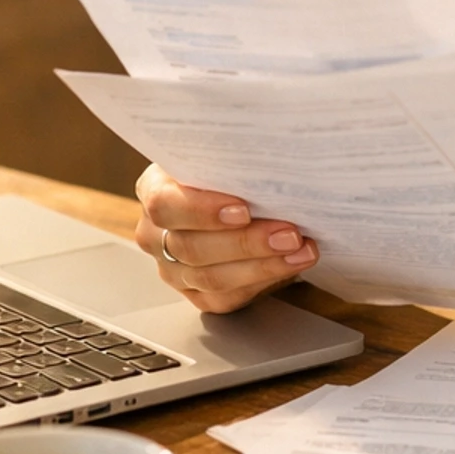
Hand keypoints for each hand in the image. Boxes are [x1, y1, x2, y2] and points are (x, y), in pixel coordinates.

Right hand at [134, 164, 317, 314]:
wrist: (238, 194)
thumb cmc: (231, 171)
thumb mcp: (224, 156)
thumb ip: (233, 160)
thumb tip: (270, 162)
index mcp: (154, 189)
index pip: (164, 204)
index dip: (202, 211)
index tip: (244, 210)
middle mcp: (155, 233)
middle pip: (191, 247)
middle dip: (247, 242)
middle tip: (289, 233)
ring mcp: (172, 268)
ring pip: (211, 278)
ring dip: (263, 265)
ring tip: (299, 250)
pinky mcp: (196, 293)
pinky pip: (225, 297)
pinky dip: (263, 281)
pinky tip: (290, 264)